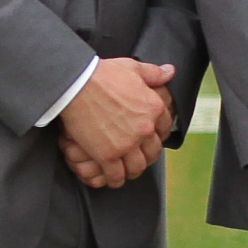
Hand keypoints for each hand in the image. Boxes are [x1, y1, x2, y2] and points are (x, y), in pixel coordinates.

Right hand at [57, 56, 174, 188]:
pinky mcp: (107, 155)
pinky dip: (116, 179)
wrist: (77, 85)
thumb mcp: (133, 68)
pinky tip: (113, 179)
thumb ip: (154, 73)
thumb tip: (170, 71)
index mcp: (153, 108)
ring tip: (127, 172)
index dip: (159, 135)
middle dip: (147, 157)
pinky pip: (116, 174)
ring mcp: (126, 144)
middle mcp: (144, 129)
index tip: (152, 139)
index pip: (165, 129)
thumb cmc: (102, 74)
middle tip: (139, 158)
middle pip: (153, 152)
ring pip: (137, 167)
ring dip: (133, 171)